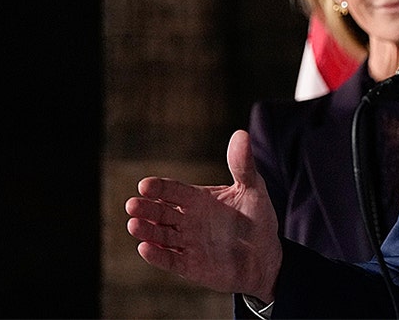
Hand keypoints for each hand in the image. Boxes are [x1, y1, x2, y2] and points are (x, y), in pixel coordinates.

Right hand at [125, 129, 282, 301]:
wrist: (265, 256)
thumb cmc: (257, 218)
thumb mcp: (252, 189)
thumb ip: (243, 165)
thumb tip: (242, 134)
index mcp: (197, 199)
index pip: (172, 190)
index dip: (159, 188)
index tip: (145, 185)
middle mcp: (187, 220)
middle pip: (161, 212)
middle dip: (146, 208)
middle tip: (132, 204)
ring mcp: (186, 243)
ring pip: (160, 235)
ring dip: (146, 231)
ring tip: (134, 224)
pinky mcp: (189, 265)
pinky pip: (170, 260)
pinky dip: (157, 255)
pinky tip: (144, 248)